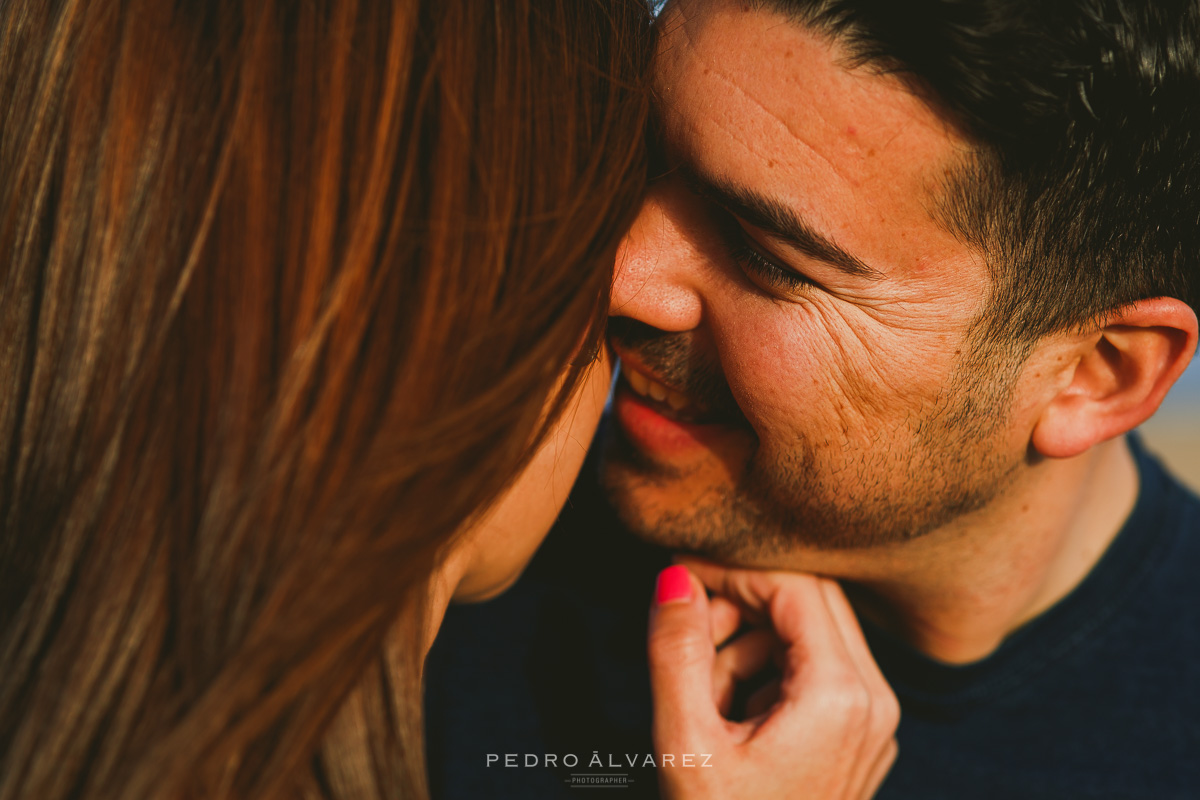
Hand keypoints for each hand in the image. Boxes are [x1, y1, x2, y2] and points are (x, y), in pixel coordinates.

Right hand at [646, 561, 898, 799]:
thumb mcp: (687, 744)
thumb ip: (676, 651)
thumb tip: (674, 576)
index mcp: (841, 696)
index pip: (794, 585)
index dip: (732, 571)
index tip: (679, 577)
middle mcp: (873, 699)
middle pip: (809, 600)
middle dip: (740, 605)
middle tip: (688, 636)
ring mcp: (872, 719)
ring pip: (808, 632)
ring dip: (747, 643)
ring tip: (702, 696)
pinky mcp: (857, 734)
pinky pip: (813, 669)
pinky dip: (765, 673)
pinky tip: (729, 716)